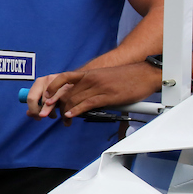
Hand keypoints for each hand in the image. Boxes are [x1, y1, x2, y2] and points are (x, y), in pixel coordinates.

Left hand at [25, 74, 72, 120]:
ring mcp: (60, 82)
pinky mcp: (71, 87)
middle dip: (43, 113)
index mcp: (39, 82)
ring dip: (52, 113)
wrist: (74, 78)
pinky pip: (65, 103)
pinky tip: (63, 115)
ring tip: (54, 115)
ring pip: (55, 103)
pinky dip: (63, 112)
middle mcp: (48, 80)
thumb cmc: (55, 88)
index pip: (31, 98)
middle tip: (45, 116)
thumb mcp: (43, 93)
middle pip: (44, 102)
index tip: (37, 117)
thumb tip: (29, 114)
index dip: (33, 110)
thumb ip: (36, 103)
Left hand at [45, 63, 161, 118]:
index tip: (46, 98)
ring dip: (65, 111)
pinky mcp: (108, 96)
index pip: (63, 78)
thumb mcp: (104, 77)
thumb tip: (80, 96)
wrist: (146, 74)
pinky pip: (87, 104)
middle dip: (57, 105)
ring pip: (74, 99)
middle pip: (67, 92)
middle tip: (53, 115)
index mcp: (89, 74)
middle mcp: (91, 78)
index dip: (52, 88)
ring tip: (64, 120)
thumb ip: (91, 85)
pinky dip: (76, 110)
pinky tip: (71, 115)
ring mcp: (99, 87)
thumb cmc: (126, 77)